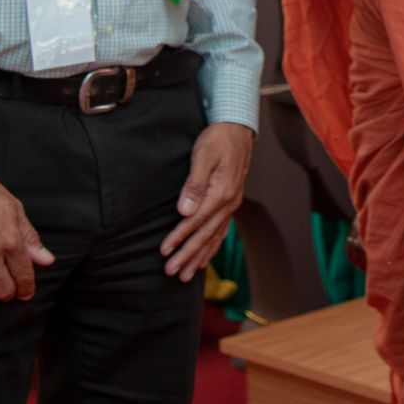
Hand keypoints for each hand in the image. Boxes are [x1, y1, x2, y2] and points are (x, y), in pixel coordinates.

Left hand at [160, 122, 253, 281]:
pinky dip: (213, 246)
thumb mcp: (203, 156)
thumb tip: (184, 211)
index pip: (195, 222)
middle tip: (172, 272)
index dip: (179, 238)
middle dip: (188, 255)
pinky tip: (206, 257)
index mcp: (220, 193)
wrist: (238, 128)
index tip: (164, 252)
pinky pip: (222, 231)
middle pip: (205, 235)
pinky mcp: (230, 202)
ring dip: (200, 257)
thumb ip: (194, 184)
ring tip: (187, 274)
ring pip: (214, 237)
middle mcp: (228, 203)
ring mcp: (231, 204)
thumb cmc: (218, 139)